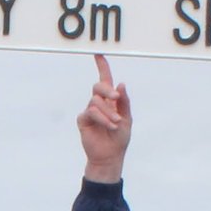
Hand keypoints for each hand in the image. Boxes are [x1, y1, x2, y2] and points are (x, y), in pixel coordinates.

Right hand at [77, 52, 131, 182]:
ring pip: (96, 101)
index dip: (102, 66)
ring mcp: (90, 111)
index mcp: (110, 100)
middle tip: (116, 99)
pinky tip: (110, 126)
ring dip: (108, 112)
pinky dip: (103, 118)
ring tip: (115, 124)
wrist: (110, 156)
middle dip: (107, 90)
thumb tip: (120, 85)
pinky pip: (91, 112)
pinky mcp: (83, 120)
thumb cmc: (120, 138)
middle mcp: (98, 103)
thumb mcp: (127, 118)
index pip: (105, 79)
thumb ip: (124, 102)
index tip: (99, 54)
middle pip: (99, 86)